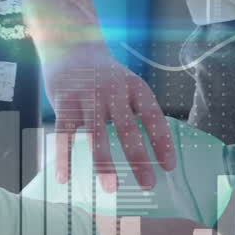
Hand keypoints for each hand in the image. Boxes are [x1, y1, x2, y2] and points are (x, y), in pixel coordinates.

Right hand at [46, 41, 175, 191]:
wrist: (71, 45)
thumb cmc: (105, 75)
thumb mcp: (128, 84)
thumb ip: (137, 111)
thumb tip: (154, 151)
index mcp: (134, 87)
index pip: (153, 116)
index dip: (162, 142)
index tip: (170, 166)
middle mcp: (112, 91)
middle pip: (127, 128)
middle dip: (139, 158)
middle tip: (148, 184)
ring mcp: (87, 96)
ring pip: (96, 134)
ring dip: (104, 164)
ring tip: (111, 188)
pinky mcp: (64, 103)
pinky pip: (64, 134)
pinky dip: (64, 158)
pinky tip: (65, 179)